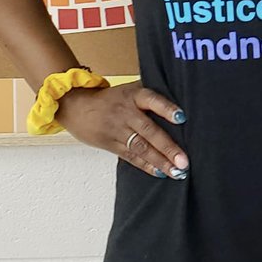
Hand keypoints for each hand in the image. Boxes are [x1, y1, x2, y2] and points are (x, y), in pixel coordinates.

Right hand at [58, 82, 188, 180]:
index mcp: (134, 95)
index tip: (182, 118)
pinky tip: (160, 173)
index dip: (167, 108)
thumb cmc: (112, 98)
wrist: (77, 107)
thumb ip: (152, 94)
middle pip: (149, 130)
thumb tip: (182, 98)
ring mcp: (118, 130)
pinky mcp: (110, 144)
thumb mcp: (130, 88)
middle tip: (184, 161)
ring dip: (160, 161)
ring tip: (177, 171)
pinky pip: (131, 156)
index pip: (153, 100)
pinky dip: (146, 165)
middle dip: (168, 147)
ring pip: (141, 147)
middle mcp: (126, 112)